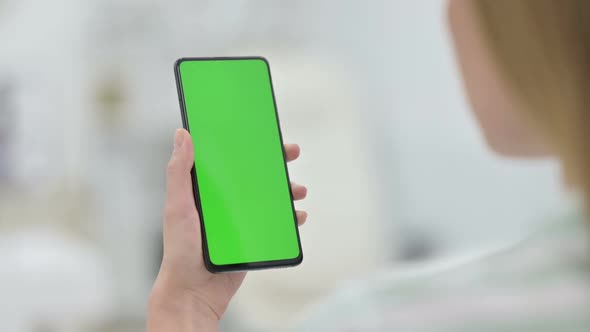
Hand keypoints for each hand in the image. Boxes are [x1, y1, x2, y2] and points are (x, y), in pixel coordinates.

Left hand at [148, 129, 307, 331]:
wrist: (194, 291)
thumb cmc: (180, 249)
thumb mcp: (178, 206)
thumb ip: (179, 172)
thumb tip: (182, 133)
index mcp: (206, 190)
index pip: (228, 159)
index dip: (246, 144)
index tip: (263, 131)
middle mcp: (225, 202)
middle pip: (254, 175)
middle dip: (275, 163)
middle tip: (292, 152)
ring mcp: (240, 220)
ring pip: (269, 198)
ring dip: (287, 190)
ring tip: (299, 190)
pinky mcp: (252, 238)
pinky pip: (275, 223)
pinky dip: (290, 218)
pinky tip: (299, 215)